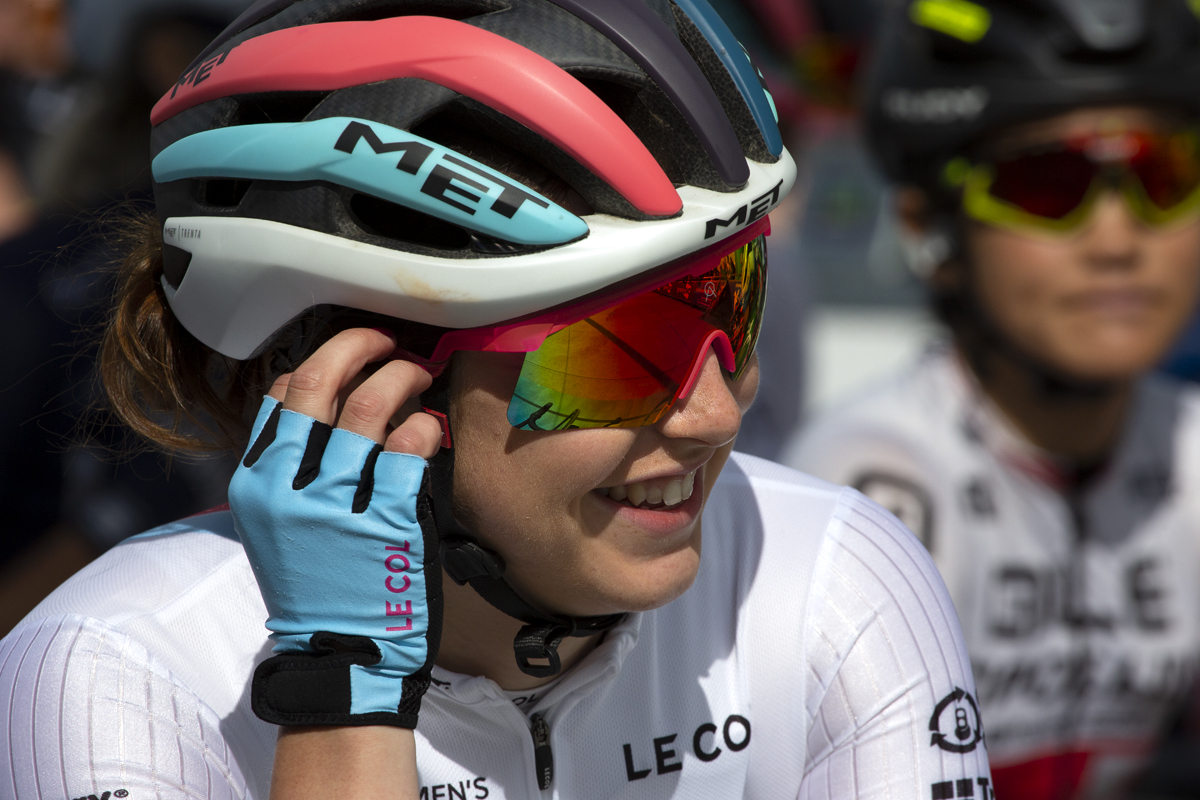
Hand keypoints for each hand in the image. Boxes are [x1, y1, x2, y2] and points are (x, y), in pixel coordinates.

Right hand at [228, 329, 443, 727]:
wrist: (341, 656)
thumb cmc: (319, 586)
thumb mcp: (280, 526)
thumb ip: (292, 468)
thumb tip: (324, 405)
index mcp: (256, 484)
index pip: (279, 393)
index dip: (319, 359)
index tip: (349, 353)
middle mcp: (288, 489)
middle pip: (316, 382)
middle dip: (356, 345)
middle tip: (386, 339)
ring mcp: (335, 505)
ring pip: (368, 405)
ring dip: (400, 376)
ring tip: (420, 374)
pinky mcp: (386, 522)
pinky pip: (408, 447)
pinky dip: (424, 425)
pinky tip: (431, 426)